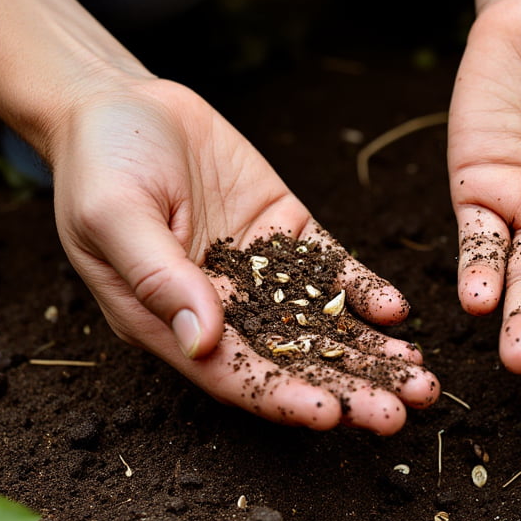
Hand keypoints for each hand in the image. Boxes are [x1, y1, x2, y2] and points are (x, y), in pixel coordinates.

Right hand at [50, 77, 438, 432]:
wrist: (122, 104)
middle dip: (348, 389)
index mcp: (171, 323)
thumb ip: (159, 278)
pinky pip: (334, 271)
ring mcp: (261, 275)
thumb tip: (203, 341)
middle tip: (400, 412)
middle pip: (294, 362)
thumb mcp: (114, 215)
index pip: (237, 376)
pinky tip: (397, 310)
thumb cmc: (99, 164)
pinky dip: (365, 292)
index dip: (284, 398)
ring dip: (372, 353)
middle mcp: (224, 310)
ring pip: (324, 326)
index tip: (330, 416)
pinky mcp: (288, 236)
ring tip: (420, 377)